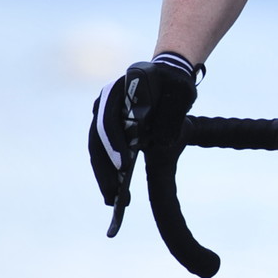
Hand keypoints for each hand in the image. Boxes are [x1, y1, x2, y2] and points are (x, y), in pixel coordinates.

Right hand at [88, 52, 199, 211]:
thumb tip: (160, 141)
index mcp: (119, 89)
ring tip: (113, 202)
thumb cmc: (175, 83)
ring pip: (97, 149)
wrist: (168, 75)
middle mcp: (105, 102)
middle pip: (97, 139)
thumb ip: (171, 113)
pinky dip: (109, 172)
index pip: (110, 119)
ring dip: (104, 175)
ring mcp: (104, 116)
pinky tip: (117, 193)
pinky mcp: (110, 129)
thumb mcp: (180, 92)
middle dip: (104, 170)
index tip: (125, 166)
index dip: (114, 143)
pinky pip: (105, 153)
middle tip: (113, 197)